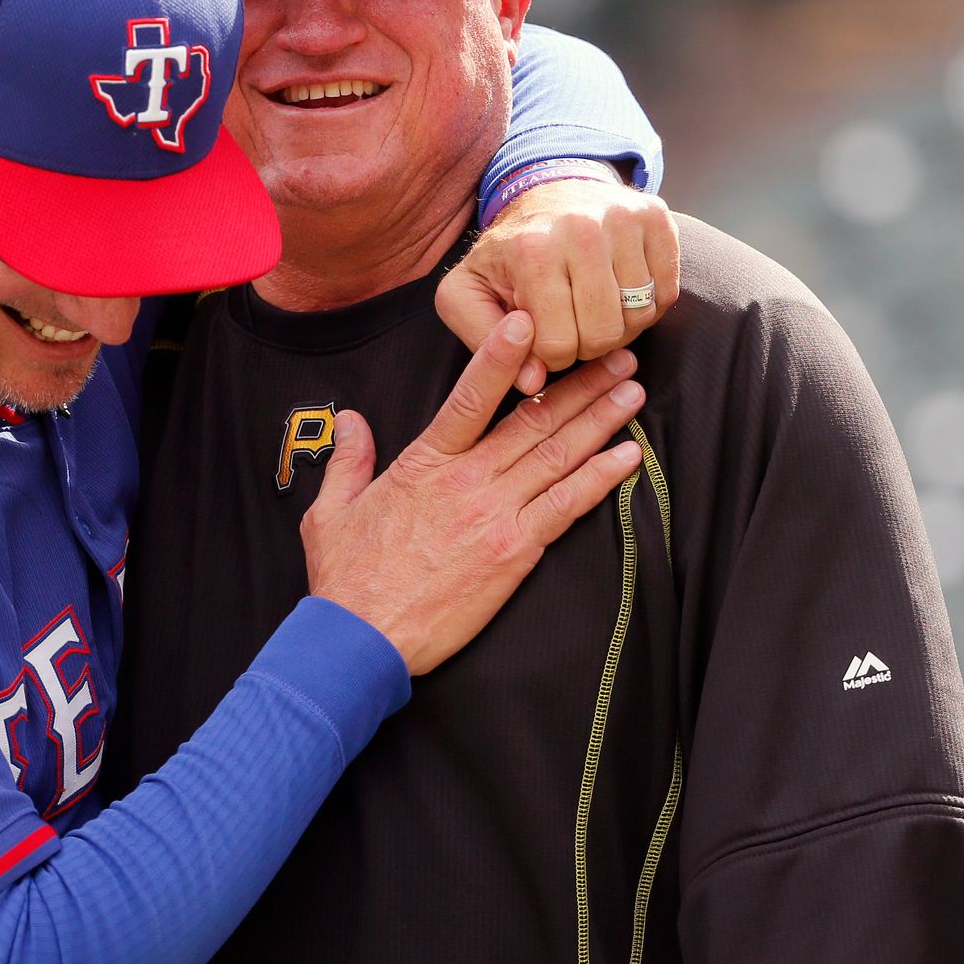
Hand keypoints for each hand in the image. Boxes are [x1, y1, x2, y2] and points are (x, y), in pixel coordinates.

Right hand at [302, 312, 643, 673]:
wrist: (361, 639)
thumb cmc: (346, 579)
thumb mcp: (331, 511)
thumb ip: (348, 460)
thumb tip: (353, 421)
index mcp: (424, 464)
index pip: (469, 397)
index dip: (501, 356)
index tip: (530, 324)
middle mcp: (466, 481)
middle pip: (533, 421)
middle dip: (580, 385)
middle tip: (618, 356)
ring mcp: (494, 516)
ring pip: (557, 456)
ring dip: (600, 421)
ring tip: (632, 393)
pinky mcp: (514, 554)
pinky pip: (566, 507)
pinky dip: (600, 479)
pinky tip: (628, 457)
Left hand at [438, 177, 679, 393]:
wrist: (543, 192)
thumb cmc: (505, 253)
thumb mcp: (467, 294)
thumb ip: (486, 342)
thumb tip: (533, 381)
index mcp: (532, 251)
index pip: (558, 345)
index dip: (548, 354)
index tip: (540, 332)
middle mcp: (581, 228)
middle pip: (604, 334)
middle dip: (585, 345)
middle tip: (570, 322)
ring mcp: (623, 219)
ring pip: (640, 316)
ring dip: (618, 326)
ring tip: (592, 307)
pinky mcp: (655, 217)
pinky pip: (667, 294)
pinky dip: (646, 306)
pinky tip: (618, 292)